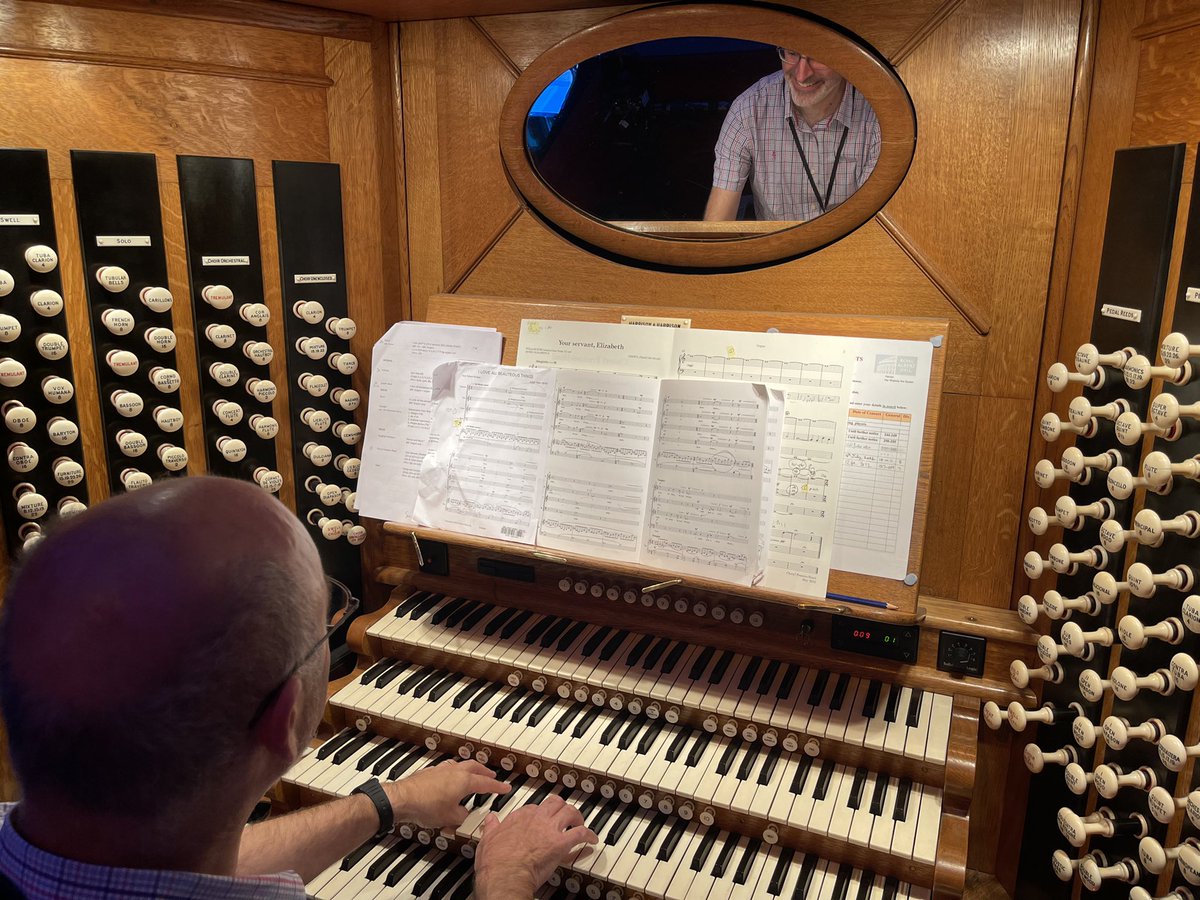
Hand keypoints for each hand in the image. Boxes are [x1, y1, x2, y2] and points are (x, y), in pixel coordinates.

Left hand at [383, 759, 509, 830]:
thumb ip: (463, 817)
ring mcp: (441, 770)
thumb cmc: (426, 806)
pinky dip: (454, 772)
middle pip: (475, 767)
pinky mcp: (430, 772)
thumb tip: (466, 816)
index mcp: (464, 781)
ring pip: (461, 765)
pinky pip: (447, 769)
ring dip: (469, 769)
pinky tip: (450, 778)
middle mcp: (454, 772)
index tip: (506, 787)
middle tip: (491, 777)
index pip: (486, 783)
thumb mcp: (451, 818)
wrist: (402, 799)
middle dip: (485, 773)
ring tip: (472, 774)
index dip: (498, 787)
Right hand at [474, 793, 597, 898]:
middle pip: (555, 803)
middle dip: (562, 808)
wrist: (505, 875)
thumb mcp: (487, 840)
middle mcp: (536, 818)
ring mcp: (550, 829)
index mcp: (519, 817)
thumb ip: (491, 828)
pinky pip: (581, 833)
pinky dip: (589, 835)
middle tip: (566, 816)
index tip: (543, 820)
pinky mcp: (561, 843)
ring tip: (580, 823)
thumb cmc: (495, 862)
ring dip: (577, 817)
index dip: (541, 813)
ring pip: (570, 812)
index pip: (534, 807)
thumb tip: (490, 820)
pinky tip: (592, 840)